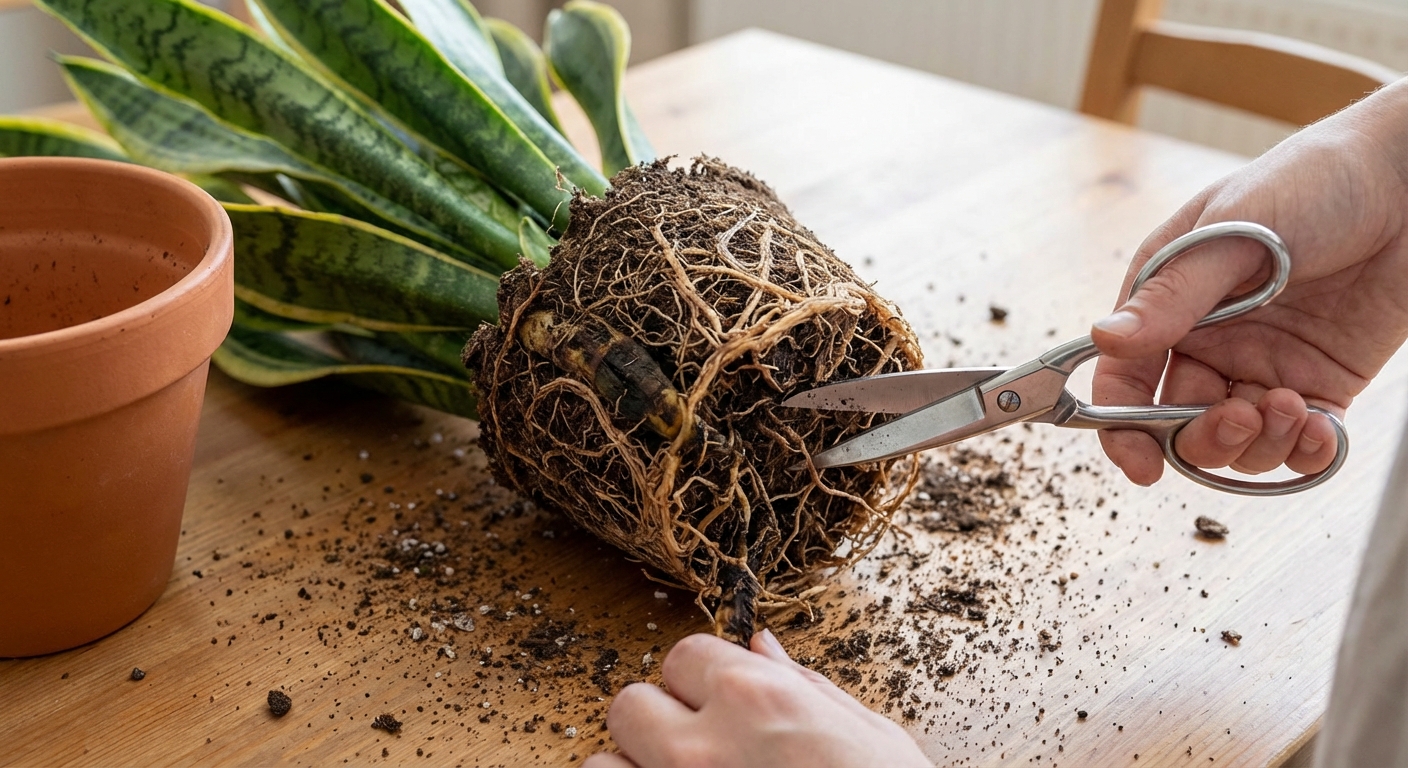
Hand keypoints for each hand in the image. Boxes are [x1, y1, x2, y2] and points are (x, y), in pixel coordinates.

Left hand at [584, 630, 930, 767]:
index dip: (702, 680)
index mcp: (757, 701)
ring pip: (602, 765)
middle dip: (659, 721)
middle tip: (699, 749)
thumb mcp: (866, 734)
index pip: (682, 656)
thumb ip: (803, 686)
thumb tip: (762, 647)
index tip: (720, 703)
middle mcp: (702, 747)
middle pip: (630, 705)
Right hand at [1091, 80, 1407, 484]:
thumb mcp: (1232, 232)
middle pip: (1178, 424)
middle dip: (1203, 438)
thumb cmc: (1314, 178)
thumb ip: (1172, 295)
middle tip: (1238, 417)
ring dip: (1258, 444)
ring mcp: (1262, 364)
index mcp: (1168, 302)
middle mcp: (1208, 341)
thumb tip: (1108, 340)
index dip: (1122, 427)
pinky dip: (1305, 453)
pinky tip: (1318, 430)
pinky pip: (1299, 443)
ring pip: (1238, 444)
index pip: (1125, 379)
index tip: (1141, 463)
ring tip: (1290, 405)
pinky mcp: (1319, 381)